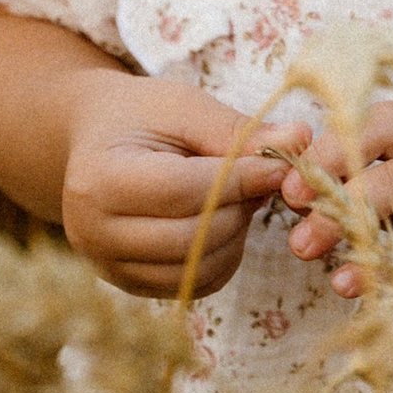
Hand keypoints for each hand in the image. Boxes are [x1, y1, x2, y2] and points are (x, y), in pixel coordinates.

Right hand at [59, 72, 293, 299]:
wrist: (95, 141)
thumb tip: (301, 140)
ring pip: (196, 269)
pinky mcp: (128, 284)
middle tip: (260, 181)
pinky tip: (222, 223)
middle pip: (190, 238)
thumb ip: (238, 130)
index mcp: (99, 178)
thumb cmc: (139, 117)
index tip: (279, 164)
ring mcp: (106, 265)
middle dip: (239, 210)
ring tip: (239, 199)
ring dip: (235, 237)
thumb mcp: (183, 108)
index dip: (240, 181)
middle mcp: (91, 231)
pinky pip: (193, 284)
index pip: (182, 191)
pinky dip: (222, 258)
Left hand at [278, 96, 392, 295]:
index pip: (379, 117)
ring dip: (345, 220)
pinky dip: (380, 263)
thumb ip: (377, 181)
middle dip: (328, 186)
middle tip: (294, 225)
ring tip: (308, 250)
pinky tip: (351, 283)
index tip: (290, 185)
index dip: (328, 147)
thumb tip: (296, 190)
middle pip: (384, 147)